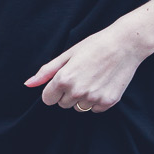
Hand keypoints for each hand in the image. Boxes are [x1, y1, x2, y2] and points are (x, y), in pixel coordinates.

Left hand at [24, 21, 147, 111]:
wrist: (125, 44)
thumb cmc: (95, 45)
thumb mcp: (67, 55)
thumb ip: (46, 72)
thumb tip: (28, 85)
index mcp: (64, 79)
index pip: (47, 99)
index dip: (53, 90)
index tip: (63, 80)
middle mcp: (77, 91)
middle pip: (62, 104)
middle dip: (67, 93)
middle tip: (81, 75)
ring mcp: (93, 98)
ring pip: (78, 107)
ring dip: (82, 97)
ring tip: (93, 78)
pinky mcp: (108, 102)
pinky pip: (94, 109)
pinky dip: (97, 100)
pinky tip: (103, 84)